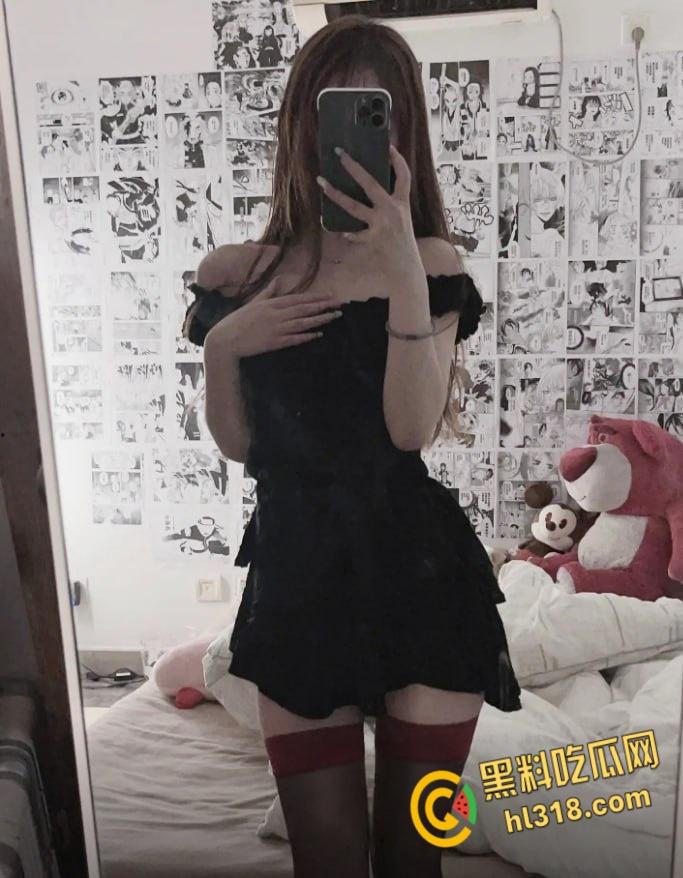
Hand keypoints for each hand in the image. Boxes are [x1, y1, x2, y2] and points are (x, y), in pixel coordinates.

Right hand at [204, 277, 342, 357]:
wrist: (226, 340)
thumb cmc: (238, 321)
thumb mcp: (254, 303)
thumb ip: (269, 292)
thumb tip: (279, 279)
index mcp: (272, 304)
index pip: (299, 299)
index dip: (316, 297)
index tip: (330, 295)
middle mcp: (276, 315)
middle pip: (304, 309)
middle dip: (324, 306)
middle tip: (340, 304)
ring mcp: (276, 329)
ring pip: (303, 323)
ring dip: (320, 319)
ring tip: (335, 316)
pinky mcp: (275, 343)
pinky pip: (295, 338)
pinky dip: (307, 336)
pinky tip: (319, 333)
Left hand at [316, 144, 421, 282]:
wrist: (407, 269)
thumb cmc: (402, 244)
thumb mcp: (401, 221)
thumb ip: (389, 205)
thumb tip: (369, 191)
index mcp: (402, 203)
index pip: (403, 176)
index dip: (397, 159)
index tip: (388, 145)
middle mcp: (393, 210)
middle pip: (371, 183)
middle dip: (354, 166)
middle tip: (340, 153)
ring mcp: (382, 225)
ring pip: (354, 206)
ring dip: (335, 194)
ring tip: (322, 182)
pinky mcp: (373, 239)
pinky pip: (354, 233)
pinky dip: (348, 233)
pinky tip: (342, 232)